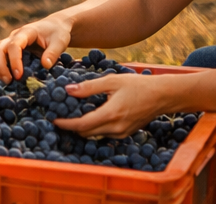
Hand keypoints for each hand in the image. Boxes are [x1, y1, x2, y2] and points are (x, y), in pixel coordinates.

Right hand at [0, 12, 73, 82]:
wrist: (54, 26)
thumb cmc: (57, 33)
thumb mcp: (60, 41)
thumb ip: (53, 52)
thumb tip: (45, 65)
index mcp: (26, 32)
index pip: (14, 45)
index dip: (14, 61)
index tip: (18, 76)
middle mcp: (14, 36)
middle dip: (0, 66)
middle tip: (8, 81)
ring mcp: (10, 41)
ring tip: (6, 81)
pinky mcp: (10, 48)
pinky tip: (4, 77)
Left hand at [54, 71, 172, 138]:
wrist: (162, 96)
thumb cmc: (138, 85)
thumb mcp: (112, 81)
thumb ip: (89, 87)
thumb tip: (68, 90)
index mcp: (111, 114)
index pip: (82, 125)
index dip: (65, 124)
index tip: (53, 119)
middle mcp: (115, 128)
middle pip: (86, 133)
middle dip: (71, 126)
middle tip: (60, 115)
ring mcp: (121, 133)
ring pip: (95, 135)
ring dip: (83, 127)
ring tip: (73, 114)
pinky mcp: (125, 134)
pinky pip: (104, 134)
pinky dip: (94, 127)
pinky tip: (91, 115)